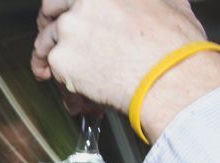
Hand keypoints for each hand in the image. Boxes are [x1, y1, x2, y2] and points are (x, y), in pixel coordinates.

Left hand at [31, 0, 206, 111]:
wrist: (168, 75)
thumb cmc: (173, 44)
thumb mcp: (165, 4)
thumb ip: (139, 5)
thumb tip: (140, 8)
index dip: (64, 7)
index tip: (62, 15)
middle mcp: (82, 3)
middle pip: (50, 10)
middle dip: (46, 26)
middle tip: (49, 42)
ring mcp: (69, 29)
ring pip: (46, 44)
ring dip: (48, 60)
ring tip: (55, 76)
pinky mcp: (61, 58)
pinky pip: (54, 72)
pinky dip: (62, 84)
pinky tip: (77, 95)